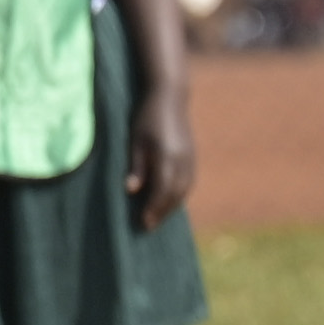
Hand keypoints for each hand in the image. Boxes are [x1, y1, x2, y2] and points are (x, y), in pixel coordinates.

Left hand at [130, 89, 193, 231]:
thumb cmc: (146, 117)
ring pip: (184, 189)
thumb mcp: (135, 140)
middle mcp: (182, 159)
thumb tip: (131, 191)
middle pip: (175, 193)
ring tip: (158, 218)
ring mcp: (190, 157)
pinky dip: (179, 194)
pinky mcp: (192, 155)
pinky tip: (169, 201)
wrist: (170, 97)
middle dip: (162, 212)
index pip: (161, 190)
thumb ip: (136, 166)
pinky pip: (188, 181)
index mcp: (167, 156)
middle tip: (148, 227)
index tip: (143, 223)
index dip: (153, 208)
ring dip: (172, 206)